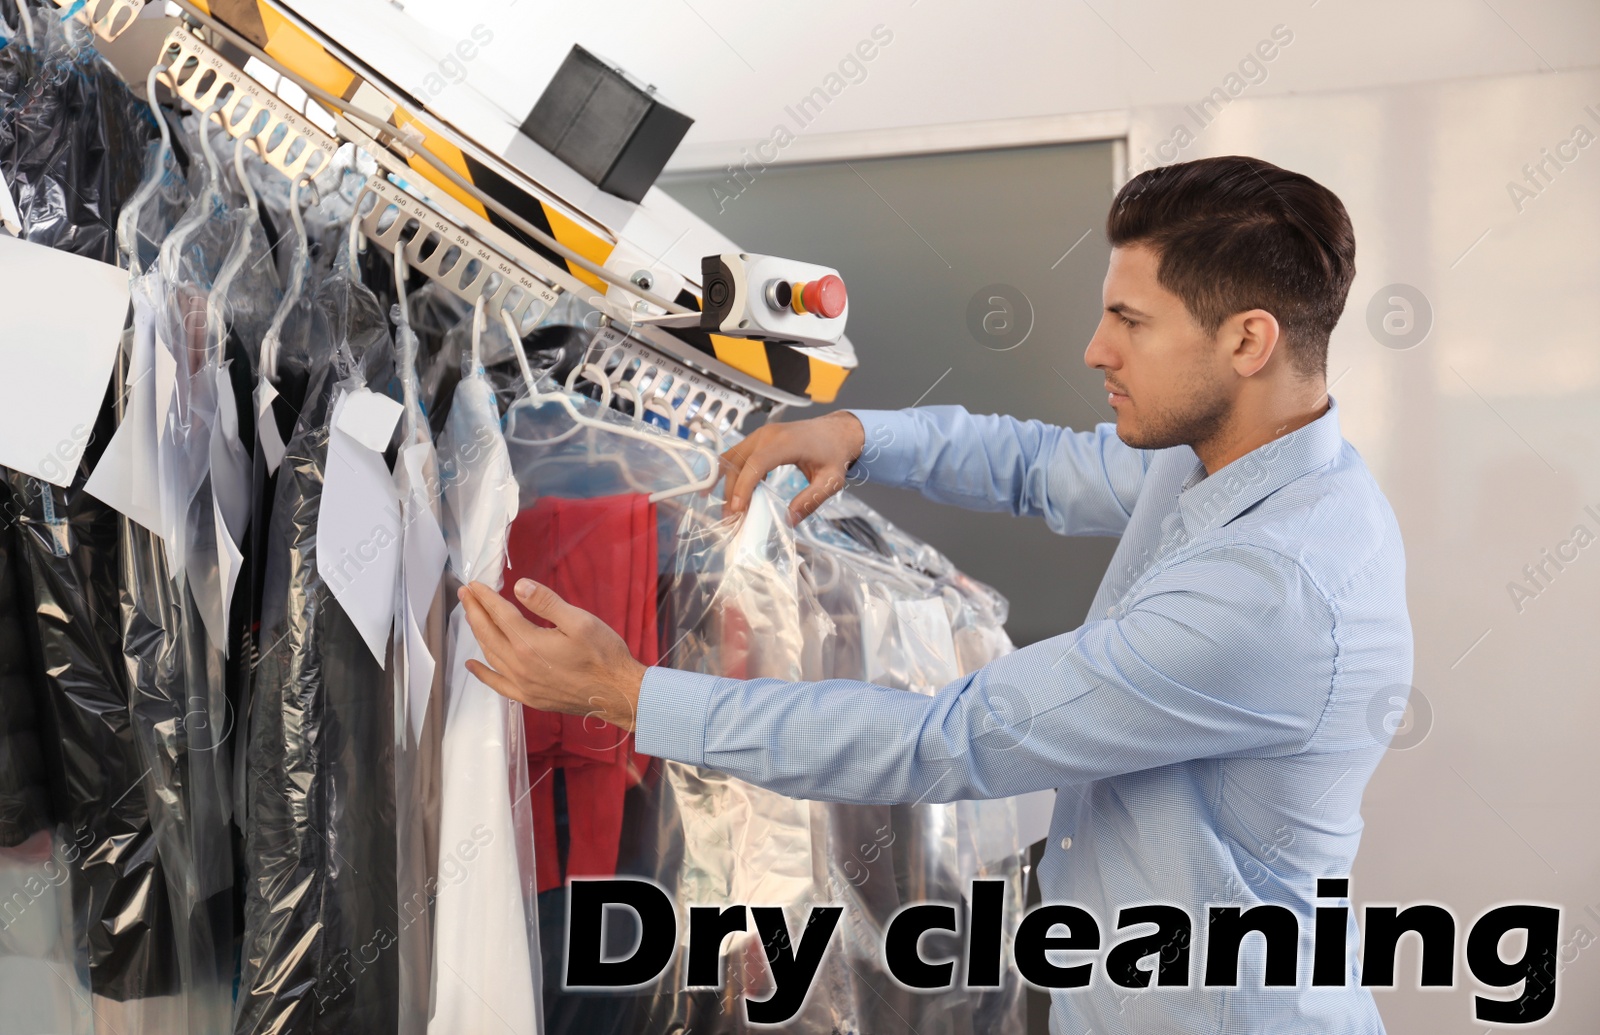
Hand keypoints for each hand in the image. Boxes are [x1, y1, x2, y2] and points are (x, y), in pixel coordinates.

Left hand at [457, 580, 646, 731]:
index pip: (500, 614)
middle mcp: (519, 666)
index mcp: (529, 644)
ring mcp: (522, 684)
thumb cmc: (603, 655)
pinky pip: (497, 683)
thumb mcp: (579, 621)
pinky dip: (482, 672)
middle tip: (465, 594)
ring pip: (490, 655)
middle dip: (475, 611)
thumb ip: (546, 603)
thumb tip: (519, 586)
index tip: (474, 584)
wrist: (617, 694)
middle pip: (489, 633)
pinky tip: (472, 665)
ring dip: (478, 634)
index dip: (485, 598)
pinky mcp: (529, 697)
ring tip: (471, 616)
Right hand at [720, 410, 865, 523]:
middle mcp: (768, 434)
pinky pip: (738, 455)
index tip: (738, 508)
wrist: (837, 432)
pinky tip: (734, 492)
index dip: (744, 486)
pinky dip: (731, 472)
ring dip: (727, 482)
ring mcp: (761, 434)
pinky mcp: (759, 439)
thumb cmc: (834, 453)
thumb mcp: (830, 481)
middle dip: (731, 491)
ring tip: (730, 508)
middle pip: (738, 462)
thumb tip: (789, 520)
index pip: (756, 463)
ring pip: (733, 458)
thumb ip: (810, 500)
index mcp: (786, 442)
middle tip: (732, 517)